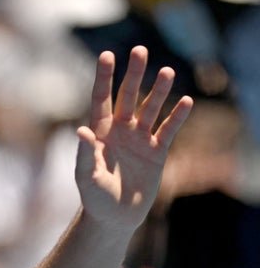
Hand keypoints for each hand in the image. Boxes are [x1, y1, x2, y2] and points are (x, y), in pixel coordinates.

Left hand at [76, 45, 192, 230]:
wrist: (115, 217)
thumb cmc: (94, 198)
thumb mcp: (85, 177)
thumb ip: (83, 154)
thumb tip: (80, 130)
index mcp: (99, 133)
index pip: (101, 99)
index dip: (104, 78)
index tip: (107, 55)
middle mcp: (119, 131)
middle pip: (127, 97)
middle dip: (134, 74)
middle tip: (140, 51)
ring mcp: (139, 139)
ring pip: (150, 109)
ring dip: (158, 91)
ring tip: (167, 71)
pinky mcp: (157, 151)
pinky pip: (168, 130)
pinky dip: (177, 117)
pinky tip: (186, 101)